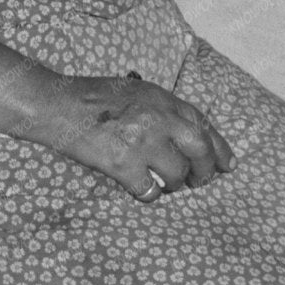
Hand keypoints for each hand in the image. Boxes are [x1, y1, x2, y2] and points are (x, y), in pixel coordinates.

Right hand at [46, 73, 234, 201]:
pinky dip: (149, 194)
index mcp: (160, 98)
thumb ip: (162, 109)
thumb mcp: (134, 90)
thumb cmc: (92, 97)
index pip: (202, 124)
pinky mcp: (123, 165)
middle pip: (200, 151)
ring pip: (177, 176)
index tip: (227, 165)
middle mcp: (157, 118)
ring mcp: (141, 143)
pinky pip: (150, 191)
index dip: (219, 148)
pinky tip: (139, 187)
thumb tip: (189, 135)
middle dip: (205, 172)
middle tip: (199, 182)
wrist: (57, 105)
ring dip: (174, 185)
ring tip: (163, 183)